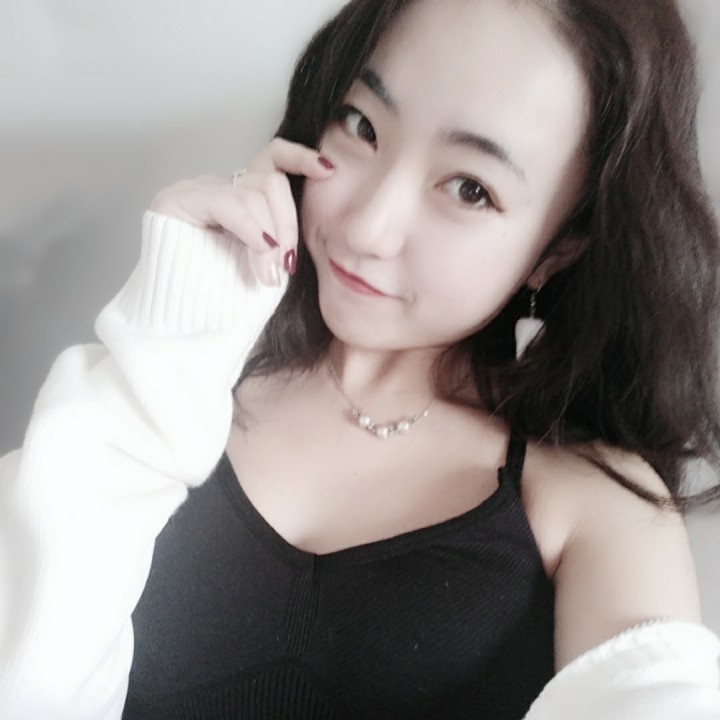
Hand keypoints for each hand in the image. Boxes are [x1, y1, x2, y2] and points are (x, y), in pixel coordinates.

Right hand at [149, 138, 334, 285]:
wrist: (182, 322)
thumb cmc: (228, 297)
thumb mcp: (267, 263)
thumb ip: (284, 238)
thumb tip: (318, 220)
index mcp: (242, 196)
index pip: (272, 157)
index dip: (301, 158)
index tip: (329, 171)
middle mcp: (219, 186)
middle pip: (271, 180)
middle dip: (288, 224)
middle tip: (287, 265)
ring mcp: (196, 190)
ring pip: (255, 192)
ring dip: (270, 238)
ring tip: (268, 274)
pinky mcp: (177, 200)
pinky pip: (229, 204)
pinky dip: (251, 230)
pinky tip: (260, 251)